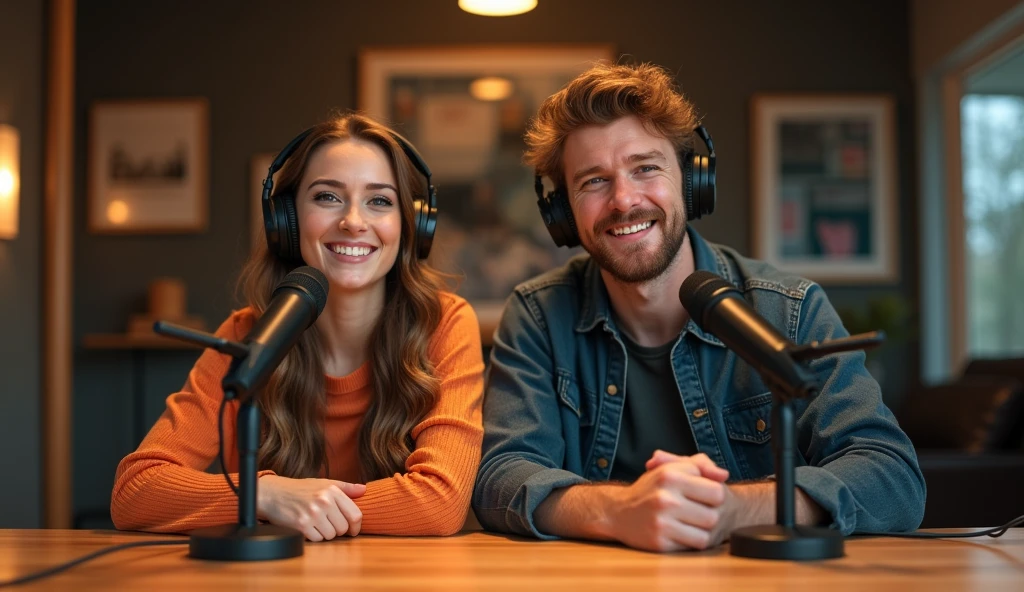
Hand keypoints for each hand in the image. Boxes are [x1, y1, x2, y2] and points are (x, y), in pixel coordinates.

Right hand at [257, 475, 366, 541]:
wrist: (274, 494)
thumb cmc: (301, 489)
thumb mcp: (324, 483)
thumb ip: (346, 487)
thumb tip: (364, 490)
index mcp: (332, 490)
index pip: (355, 515)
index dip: (356, 526)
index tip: (353, 529)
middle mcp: (324, 501)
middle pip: (343, 528)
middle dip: (338, 529)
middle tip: (329, 523)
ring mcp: (313, 514)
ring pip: (331, 535)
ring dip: (325, 533)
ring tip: (317, 523)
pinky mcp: (302, 525)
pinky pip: (317, 539)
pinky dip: (314, 536)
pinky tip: (308, 527)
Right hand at [607, 453, 731, 551]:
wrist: (618, 512)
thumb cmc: (651, 488)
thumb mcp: (671, 468)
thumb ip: (700, 464)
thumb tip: (723, 475)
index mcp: (670, 476)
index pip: (716, 492)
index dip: (714, 496)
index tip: (703, 497)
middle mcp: (665, 498)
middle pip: (713, 516)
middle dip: (709, 516)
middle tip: (698, 513)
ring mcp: (661, 522)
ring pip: (705, 535)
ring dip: (701, 532)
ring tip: (691, 524)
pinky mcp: (659, 542)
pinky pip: (691, 547)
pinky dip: (690, 541)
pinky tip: (680, 533)